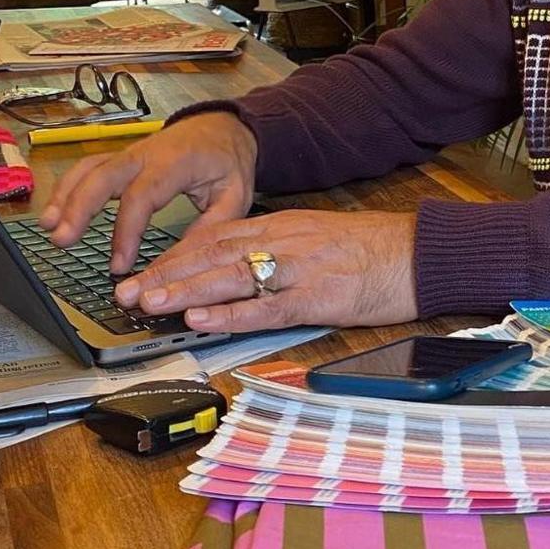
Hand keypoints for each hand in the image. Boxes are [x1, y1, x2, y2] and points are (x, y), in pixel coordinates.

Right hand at [40, 112, 258, 272]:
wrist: (226, 127)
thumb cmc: (229, 162)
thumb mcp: (235, 195)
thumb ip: (210, 226)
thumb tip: (179, 260)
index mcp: (176, 163)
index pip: (143, 196)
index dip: (126, 231)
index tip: (119, 264)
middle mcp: (147, 154)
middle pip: (104, 177)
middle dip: (80, 208)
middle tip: (63, 240)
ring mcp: (131, 152)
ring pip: (90, 169)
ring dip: (67, 197)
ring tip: (50, 228)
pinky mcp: (121, 156)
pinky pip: (89, 167)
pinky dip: (69, 187)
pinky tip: (55, 211)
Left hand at [112, 209, 419, 333]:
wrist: (422, 252)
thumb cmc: (377, 250)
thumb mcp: (323, 237)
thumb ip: (283, 248)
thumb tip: (244, 268)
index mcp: (286, 226)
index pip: (217, 237)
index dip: (176, 255)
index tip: (144, 271)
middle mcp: (286, 242)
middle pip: (213, 254)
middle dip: (166, 273)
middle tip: (127, 292)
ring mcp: (301, 269)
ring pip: (231, 278)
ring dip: (185, 292)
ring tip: (148, 303)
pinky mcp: (320, 298)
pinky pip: (267, 307)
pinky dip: (230, 315)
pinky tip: (202, 322)